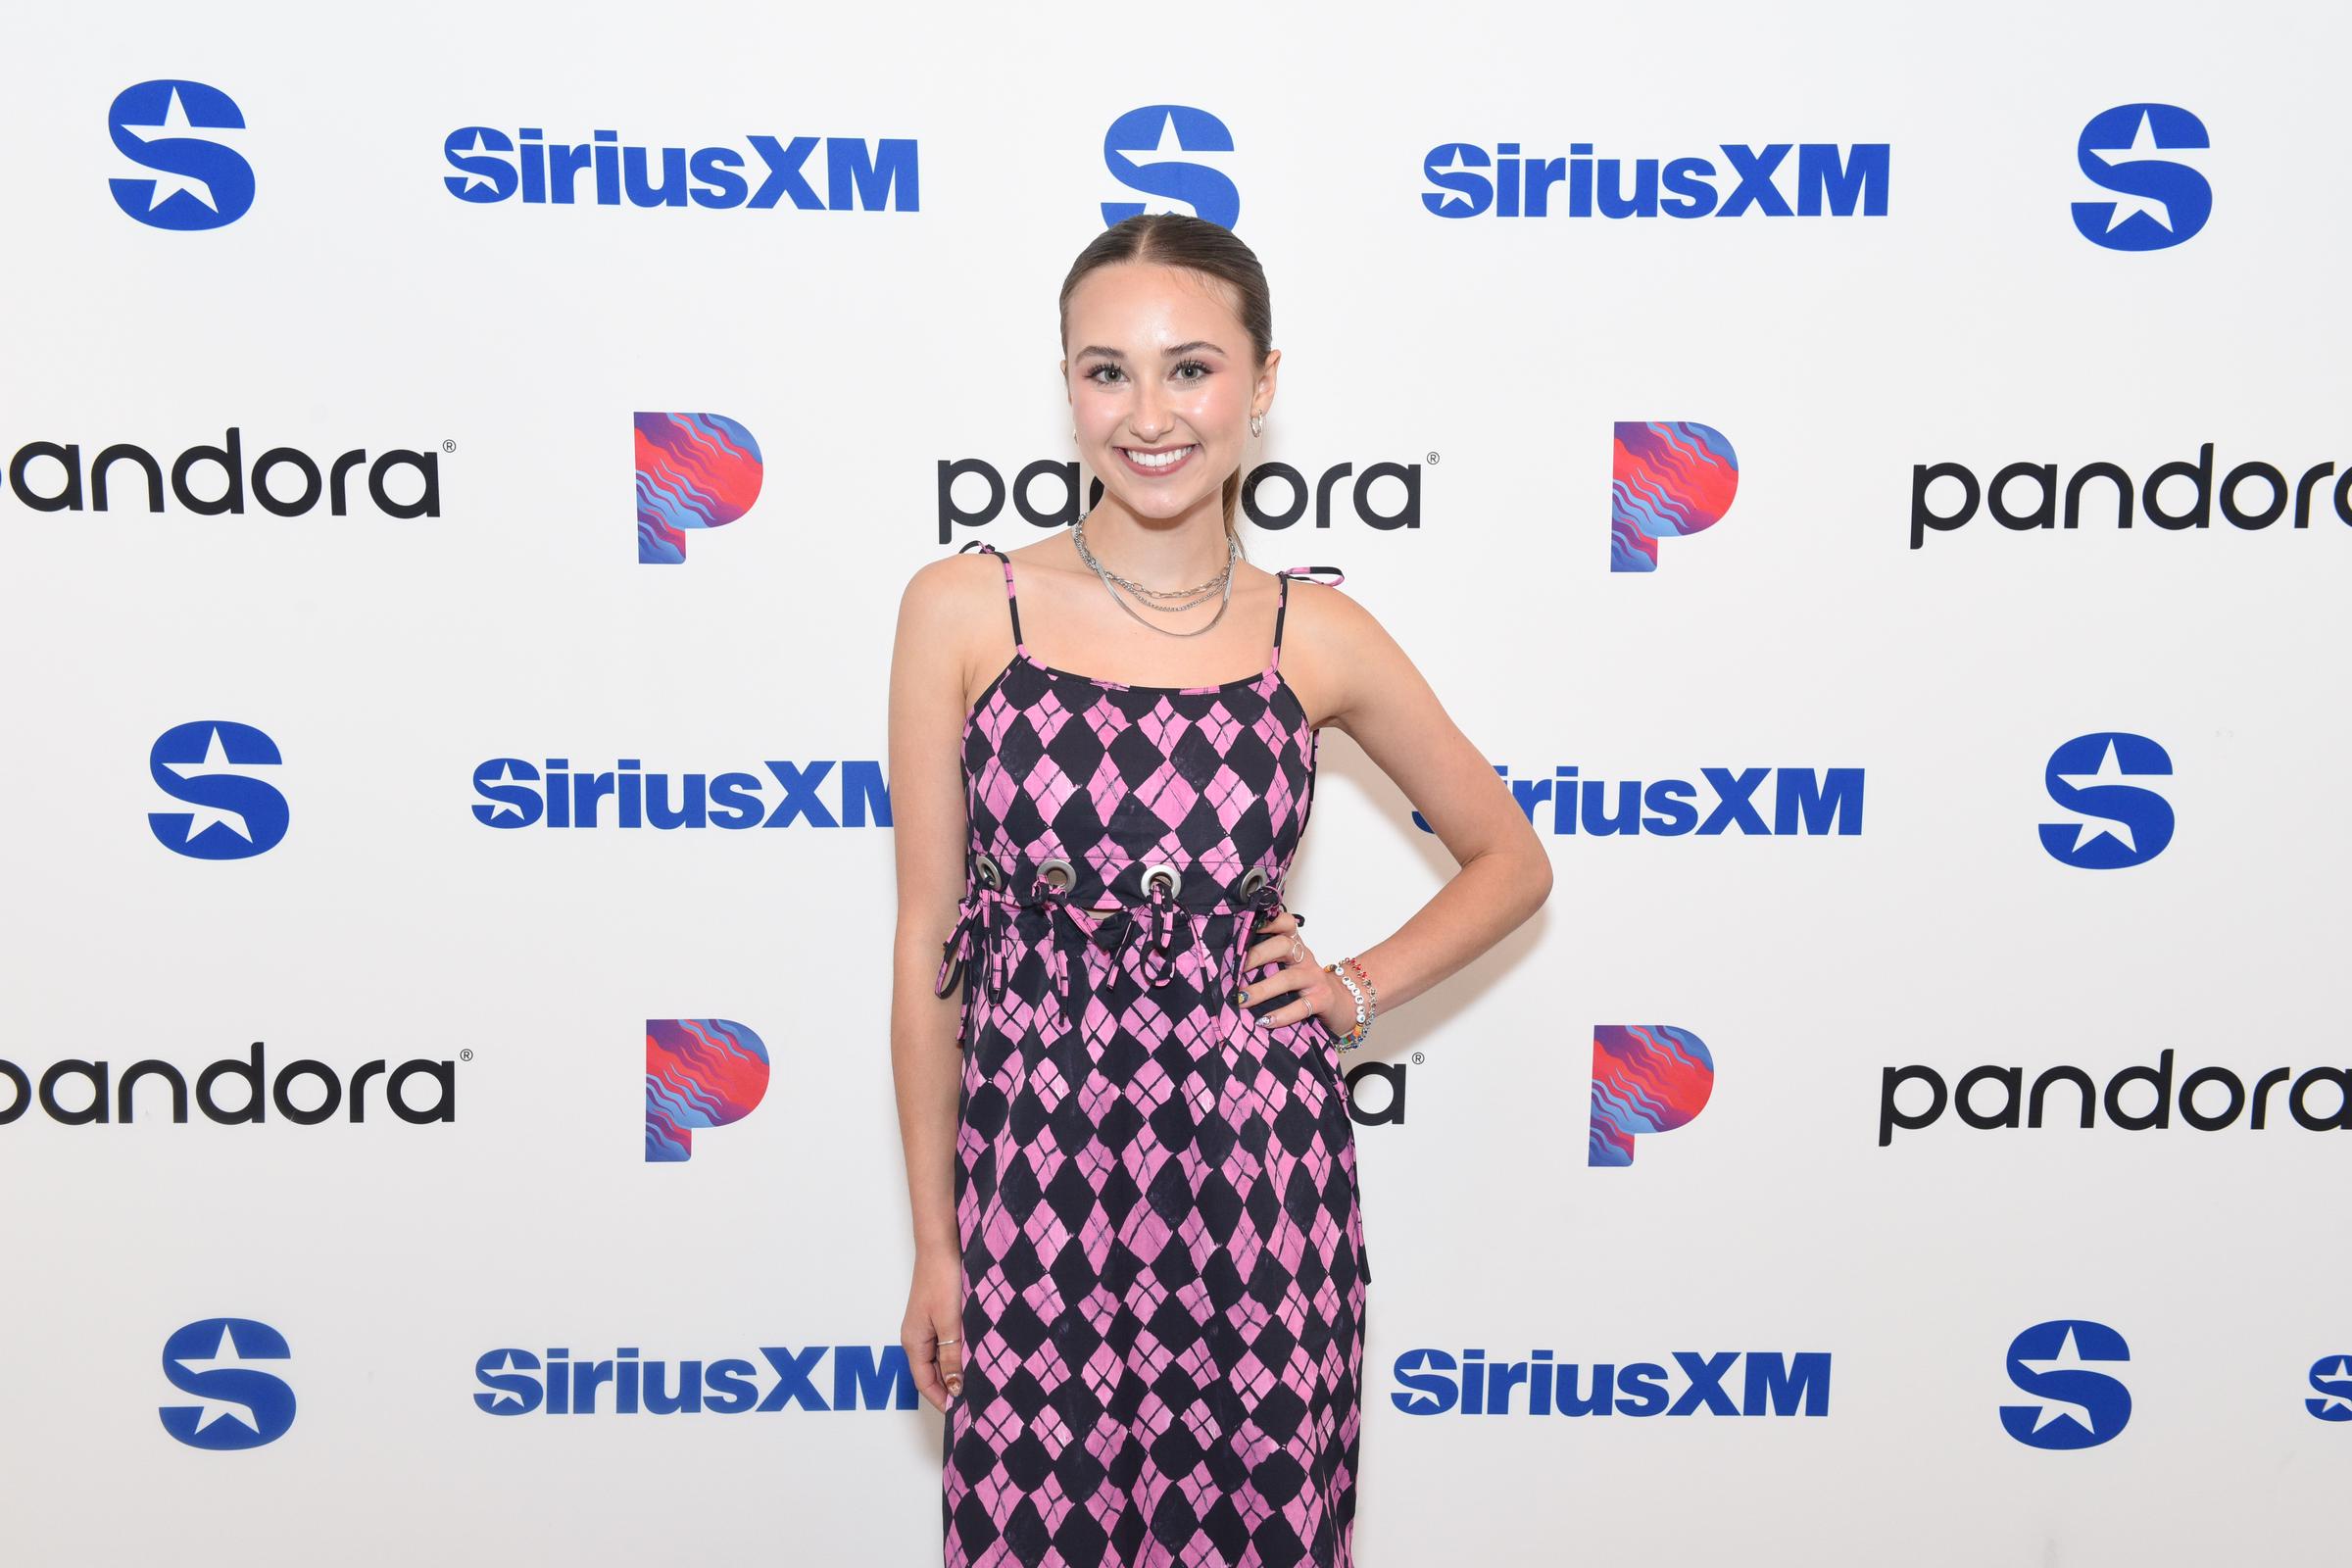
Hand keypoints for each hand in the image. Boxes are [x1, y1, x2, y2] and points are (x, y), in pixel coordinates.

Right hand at [901, 1248, 963, 1412]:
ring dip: (958, 1369)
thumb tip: (955, 1387)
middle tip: (976, 1399)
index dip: (942, 1399)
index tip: (962, 1412)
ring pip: (942, 1357)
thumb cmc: (942, 1279)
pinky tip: (977, 1353)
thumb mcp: (950, 1322)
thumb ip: (953, 1355)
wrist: (941, 1245)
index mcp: (913, 1341)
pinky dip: (961, 1351)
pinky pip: (947, 1342)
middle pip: (932, 1372)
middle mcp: (917, 1336)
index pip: (925, 1382)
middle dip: (951, 1387)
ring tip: (981, 1379)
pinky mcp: (938, 1314)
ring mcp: (927, 1325)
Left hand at [1236, 908, 1342, 1034]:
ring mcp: (1314, 978)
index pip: (1285, 923)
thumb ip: (1264, 963)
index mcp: (1294, 945)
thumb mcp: (1286, 967)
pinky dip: (1282, 1015)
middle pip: (1283, 946)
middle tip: (1234, 969)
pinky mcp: (1322, 999)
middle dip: (1257, 955)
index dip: (1268, 921)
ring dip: (1262, 989)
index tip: (1247, 924)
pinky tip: (1264, 1022)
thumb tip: (1224, 967)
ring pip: (1288, 979)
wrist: (1339, 1003)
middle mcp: (1304, 957)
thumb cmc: (1302, 984)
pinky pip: (1301, 1007)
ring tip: (1241, 1000)